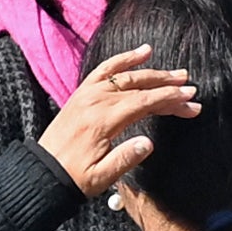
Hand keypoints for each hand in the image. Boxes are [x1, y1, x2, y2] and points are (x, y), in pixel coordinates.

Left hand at [37, 45, 200, 197]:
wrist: (41, 173)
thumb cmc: (73, 178)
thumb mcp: (101, 177)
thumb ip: (125, 159)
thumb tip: (148, 143)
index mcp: (103, 120)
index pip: (144, 102)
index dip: (169, 99)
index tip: (189, 99)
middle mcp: (96, 101)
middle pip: (139, 87)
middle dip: (167, 86)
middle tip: (190, 87)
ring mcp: (87, 95)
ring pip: (125, 76)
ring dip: (152, 72)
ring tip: (176, 72)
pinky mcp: (81, 94)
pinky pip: (104, 70)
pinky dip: (124, 59)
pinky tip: (142, 52)